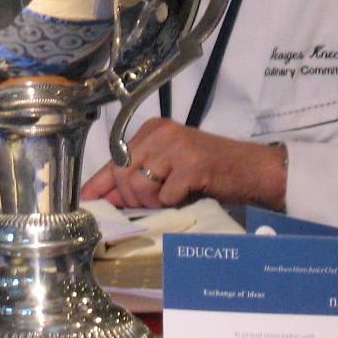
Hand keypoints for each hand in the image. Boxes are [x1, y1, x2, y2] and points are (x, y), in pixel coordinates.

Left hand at [79, 118, 287, 211]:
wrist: (252, 170)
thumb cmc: (209, 172)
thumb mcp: (168, 169)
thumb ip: (137, 179)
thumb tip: (101, 198)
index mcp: (151, 130)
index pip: (114, 158)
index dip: (98, 183)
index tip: (85, 201)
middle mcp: (161, 132)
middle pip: (122, 173)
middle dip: (129, 199)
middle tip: (148, 207)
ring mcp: (177, 146)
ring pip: (139, 185)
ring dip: (150, 204)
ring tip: (168, 202)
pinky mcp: (193, 164)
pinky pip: (165, 195)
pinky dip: (172, 204)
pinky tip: (185, 197)